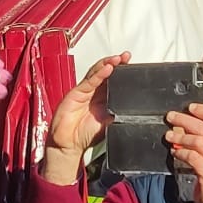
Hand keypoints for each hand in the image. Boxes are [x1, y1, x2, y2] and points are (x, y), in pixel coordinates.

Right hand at [42, 52, 126, 183]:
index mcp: (103, 98)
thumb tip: (134, 110)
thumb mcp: (108, 124)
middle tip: (126, 56)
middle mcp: (94, 92)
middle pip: (105, 72)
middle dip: (116, 63)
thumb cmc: (85, 135)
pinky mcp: (76, 93)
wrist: (69, 145)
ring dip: (107, 64)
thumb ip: (118, 114)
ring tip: (118, 59)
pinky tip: (107, 69)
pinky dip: (98, 75)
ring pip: (96, 73)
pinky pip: (88, 82)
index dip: (122, 71)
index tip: (132, 64)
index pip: (114, 79)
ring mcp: (84, 91)